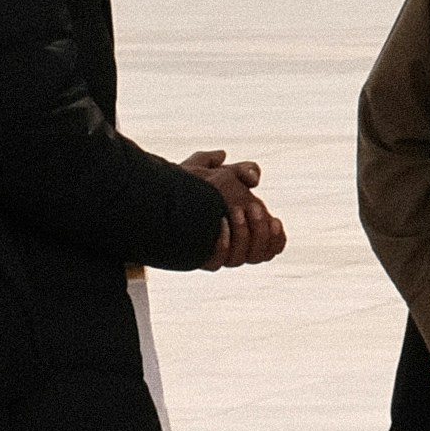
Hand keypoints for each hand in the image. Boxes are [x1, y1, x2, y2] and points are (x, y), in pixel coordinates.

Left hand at [181, 151, 285, 266]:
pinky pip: (218, 260)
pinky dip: (222, 245)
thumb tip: (256, 179)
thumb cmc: (183, 183)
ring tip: (235, 212)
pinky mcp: (199, 257)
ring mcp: (216, 252)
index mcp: (243, 228)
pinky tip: (218, 227)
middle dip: (261, 231)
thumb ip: (239, 170)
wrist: (153, 197)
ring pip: (242, 258)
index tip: (275, 220)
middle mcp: (232, 244)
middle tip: (253, 207)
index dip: (276, 237)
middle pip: (260, 252)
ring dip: (244, 235)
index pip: (271, 244)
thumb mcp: (214, 170)